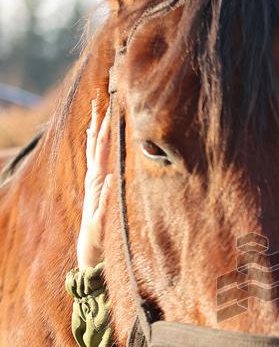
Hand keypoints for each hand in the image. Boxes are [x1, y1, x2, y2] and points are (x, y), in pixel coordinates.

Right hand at [76, 91, 112, 268]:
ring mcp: (96, 194)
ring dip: (99, 145)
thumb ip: (112, 177)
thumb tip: (117, 158)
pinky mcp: (98, 213)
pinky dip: (106, 188)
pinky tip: (109, 177)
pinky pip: (103, 198)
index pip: (102, 144)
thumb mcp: (110, 194)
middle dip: (99, 123)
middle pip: (97, 147)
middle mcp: (95, 180)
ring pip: (97, 165)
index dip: (103, 123)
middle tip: (100, 99)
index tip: (106, 100)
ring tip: (101, 125)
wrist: (92, 246)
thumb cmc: (105, 220)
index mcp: (99, 174)